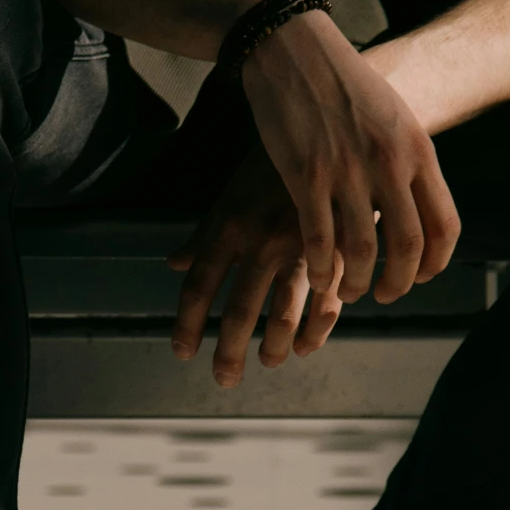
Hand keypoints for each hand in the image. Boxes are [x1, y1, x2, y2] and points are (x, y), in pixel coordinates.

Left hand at [168, 147, 343, 387]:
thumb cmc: (270, 166)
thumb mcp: (230, 194)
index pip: (199, 285)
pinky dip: (316, 332)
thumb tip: (173, 265)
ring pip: (286, 314)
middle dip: (229, 352)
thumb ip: (203, 234)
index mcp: (229, 226)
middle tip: (223, 378)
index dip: (188, 324)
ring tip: (266, 362)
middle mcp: (261, 241)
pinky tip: (305, 348)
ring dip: (274, 347)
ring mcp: (301, 248)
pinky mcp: (336, 250)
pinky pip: (327, 304)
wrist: (327, 130)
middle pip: (241, 310)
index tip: (182, 351)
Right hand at [240, 8, 459, 302]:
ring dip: (356, 283)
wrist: (296, 48)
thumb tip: (417, 205)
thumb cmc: (344, 84)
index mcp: (417, 150)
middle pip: (407, 245)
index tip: (423, 276)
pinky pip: (319, 240)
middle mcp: (388, 164)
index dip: (437, 262)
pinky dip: (321, 269)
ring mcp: (347, 172)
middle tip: (385, 295)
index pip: (444, 224)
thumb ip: (407, 161)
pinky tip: (318, 278)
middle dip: (399, 282)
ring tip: (349, 291)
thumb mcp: (394, 117)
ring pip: (362, 250)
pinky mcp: (305, 176)